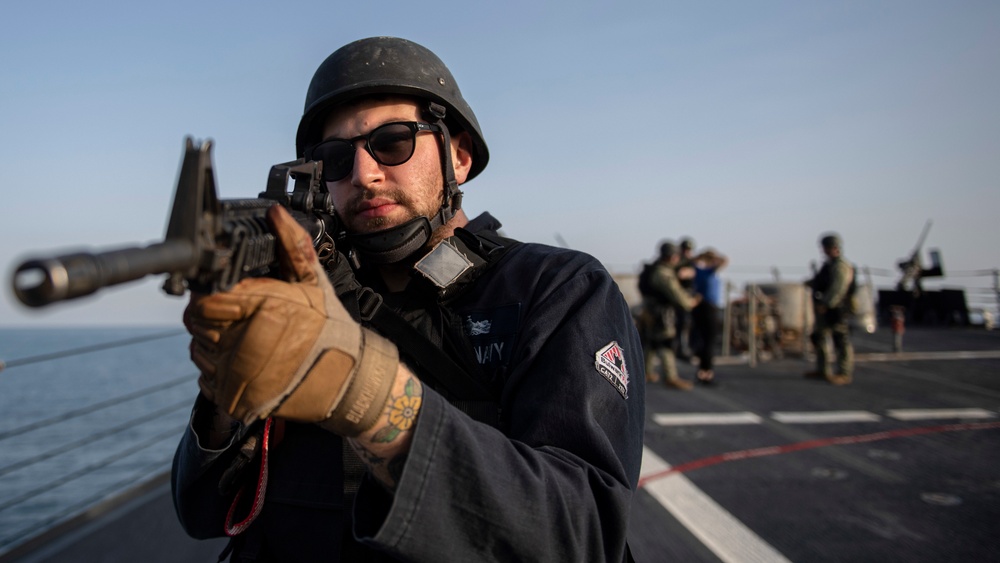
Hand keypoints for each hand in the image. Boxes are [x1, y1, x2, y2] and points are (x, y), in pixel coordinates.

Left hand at [184, 206, 398, 435]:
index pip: (204, 299)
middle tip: (241, 314)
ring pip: (199, 349)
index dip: (212, 293)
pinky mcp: (233, 398)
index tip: (228, 292)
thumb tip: (274, 213)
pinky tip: (247, 361)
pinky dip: (220, 368)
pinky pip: (206, 377)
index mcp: (263, 309)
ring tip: (248, 337)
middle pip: (196, 322)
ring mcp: (237, 375)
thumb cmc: (330, 330)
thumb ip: (291, 245)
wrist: (346, 380)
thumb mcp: (314, 282)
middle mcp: (245, 344)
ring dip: (215, 341)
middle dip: (213, 315)